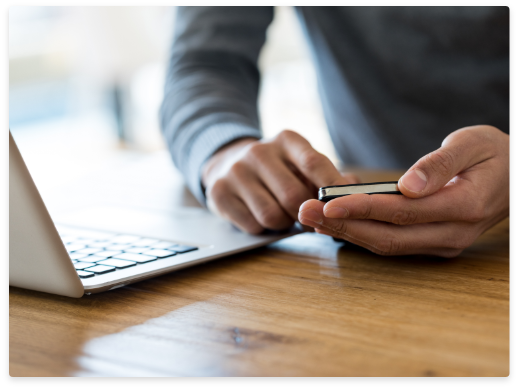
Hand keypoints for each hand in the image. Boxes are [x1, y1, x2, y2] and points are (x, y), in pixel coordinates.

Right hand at [202, 130, 358, 233]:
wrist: (227, 162)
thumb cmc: (276, 168)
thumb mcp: (300, 163)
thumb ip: (328, 176)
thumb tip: (356, 190)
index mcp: (286, 140)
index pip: (314, 163)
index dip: (332, 187)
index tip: (346, 206)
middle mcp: (258, 151)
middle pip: (294, 197)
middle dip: (305, 214)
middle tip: (307, 217)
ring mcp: (236, 171)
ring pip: (272, 215)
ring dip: (283, 223)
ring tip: (281, 213)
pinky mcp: (219, 192)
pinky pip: (252, 225)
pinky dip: (262, 228)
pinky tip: (260, 215)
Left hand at [298, 125, 509, 256]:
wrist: (516, 176)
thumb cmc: (494, 154)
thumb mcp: (473, 144)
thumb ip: (441, 164)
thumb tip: (407, 185)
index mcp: (464, 206)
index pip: (402, 212)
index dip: (362, 208)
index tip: (327, 202)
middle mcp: (452, 233)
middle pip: (387, 237)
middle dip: (342, 225)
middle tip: (304, 211)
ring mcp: (443, 242)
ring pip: (386, 244)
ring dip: (346, 232)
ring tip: (311, 218)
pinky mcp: (433, 242)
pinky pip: (392, 243)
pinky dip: (361, 234)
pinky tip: (336, 223)